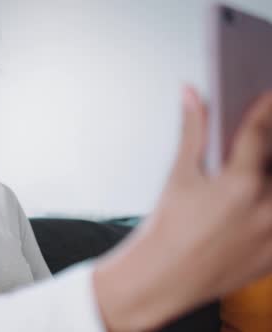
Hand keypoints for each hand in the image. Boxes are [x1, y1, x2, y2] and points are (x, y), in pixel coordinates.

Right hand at [93, 86, 271, 331]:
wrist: (162, 278)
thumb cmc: (166, 228)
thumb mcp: (179, 175)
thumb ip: (192, 130)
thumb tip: (190, 94)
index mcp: (239, 184)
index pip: (262, 131)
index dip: (267, 108)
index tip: (268, 95)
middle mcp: (266, 210)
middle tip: (263, 137)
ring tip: (256, 174)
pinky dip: (271, 207)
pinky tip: (259, 202)